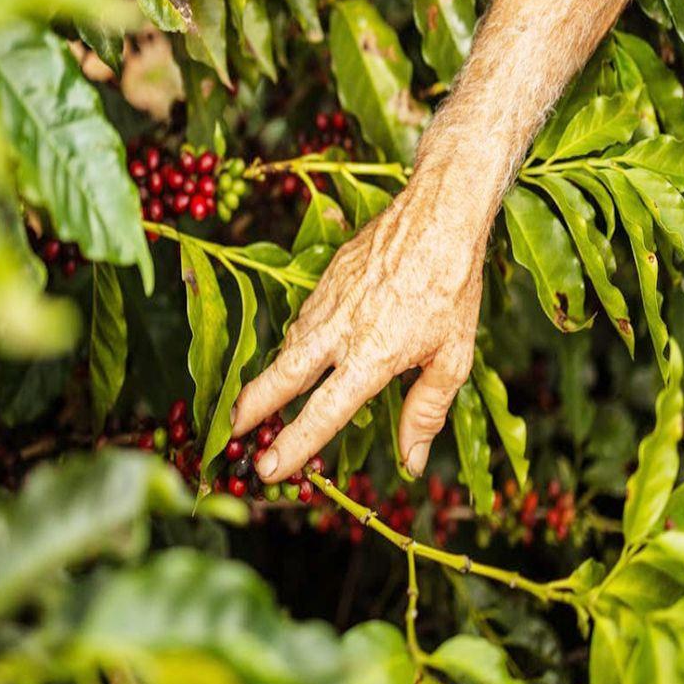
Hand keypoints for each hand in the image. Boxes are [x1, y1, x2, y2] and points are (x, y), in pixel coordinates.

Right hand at [230, 163, 492, 481]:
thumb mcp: (453, 357)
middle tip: (230, 431)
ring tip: (258, 401)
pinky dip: (296, 341)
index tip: (268, 469)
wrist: (437, 215)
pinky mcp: (324, 279)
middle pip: (282, 376)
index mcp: (372, 355)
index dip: (294, 445)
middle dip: (251, 407)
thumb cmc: (451, 287)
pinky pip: (303, 318)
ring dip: (271, 375)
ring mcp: (327, 301)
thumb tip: (411, 460)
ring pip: (290, 345)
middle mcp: (340, 329)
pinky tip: (302, 353)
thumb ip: (426, 411)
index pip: (324, 412)